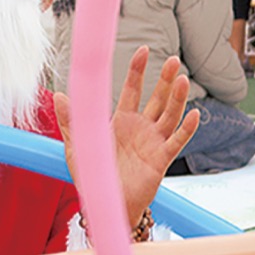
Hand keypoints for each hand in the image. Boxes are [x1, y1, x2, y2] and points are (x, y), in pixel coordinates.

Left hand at [54, 47, 199, 228]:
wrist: (106, 203)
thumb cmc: (93, 176)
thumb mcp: (77, 147)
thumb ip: (70, 121)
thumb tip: (59, 96)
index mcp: (121, 121)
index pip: (132, 90)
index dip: (138, 71)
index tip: (144, 51)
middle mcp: (141, 128)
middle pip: (157, 98)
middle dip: (166, 80)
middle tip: (174, 61)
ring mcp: (153, 143)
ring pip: (169, 116)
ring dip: (178, 99)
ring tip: (184, 80)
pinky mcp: (161, 160)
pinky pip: (177, 142)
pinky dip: (187, 129)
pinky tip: (195, 114)